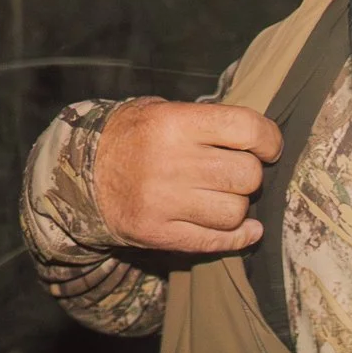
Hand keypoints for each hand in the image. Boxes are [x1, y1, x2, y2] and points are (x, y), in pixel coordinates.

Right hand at [92, 97, 283, 256]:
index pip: (246, 128)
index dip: (269, 140)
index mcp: (174, 123)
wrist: (82, 173)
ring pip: (235, 211)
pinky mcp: (160, 233)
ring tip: (222, 196)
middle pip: (247, 175)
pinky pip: (217, 240)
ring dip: (237, 205)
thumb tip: (260, 139)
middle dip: (250, 175)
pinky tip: (245, 228)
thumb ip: (208, 122)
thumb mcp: (162, 111)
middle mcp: (171, 162)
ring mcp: (164, 202)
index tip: (269, 148)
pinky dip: (239, 236)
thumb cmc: (134, 137)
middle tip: (237, 173)